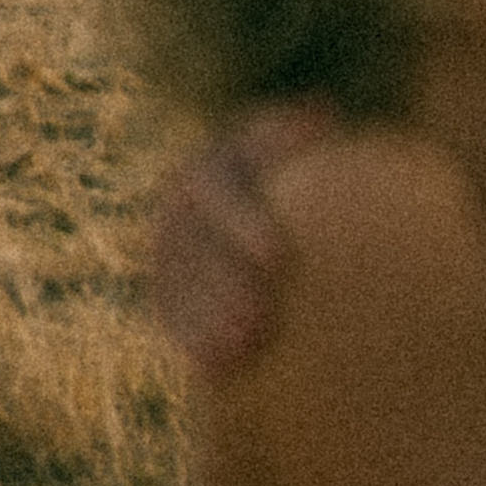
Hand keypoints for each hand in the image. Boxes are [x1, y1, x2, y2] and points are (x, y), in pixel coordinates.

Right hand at [146, 105, 328, 374]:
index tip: (279, 260)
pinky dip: (190, 343)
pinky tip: (218, 371)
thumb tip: (321, 113)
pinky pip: (168, 316)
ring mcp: (164, 250)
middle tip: (261, 318)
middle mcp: (177, 206)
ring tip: (244, 347)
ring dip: (205, 319)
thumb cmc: (295, 176)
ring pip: (173, 284)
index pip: (219, 192)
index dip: (243, 224)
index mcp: (209, 166)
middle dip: (223, 283)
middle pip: (191, 245)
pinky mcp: (164, 290)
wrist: (257, 209)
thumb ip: (301, 137)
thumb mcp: (295, 150)